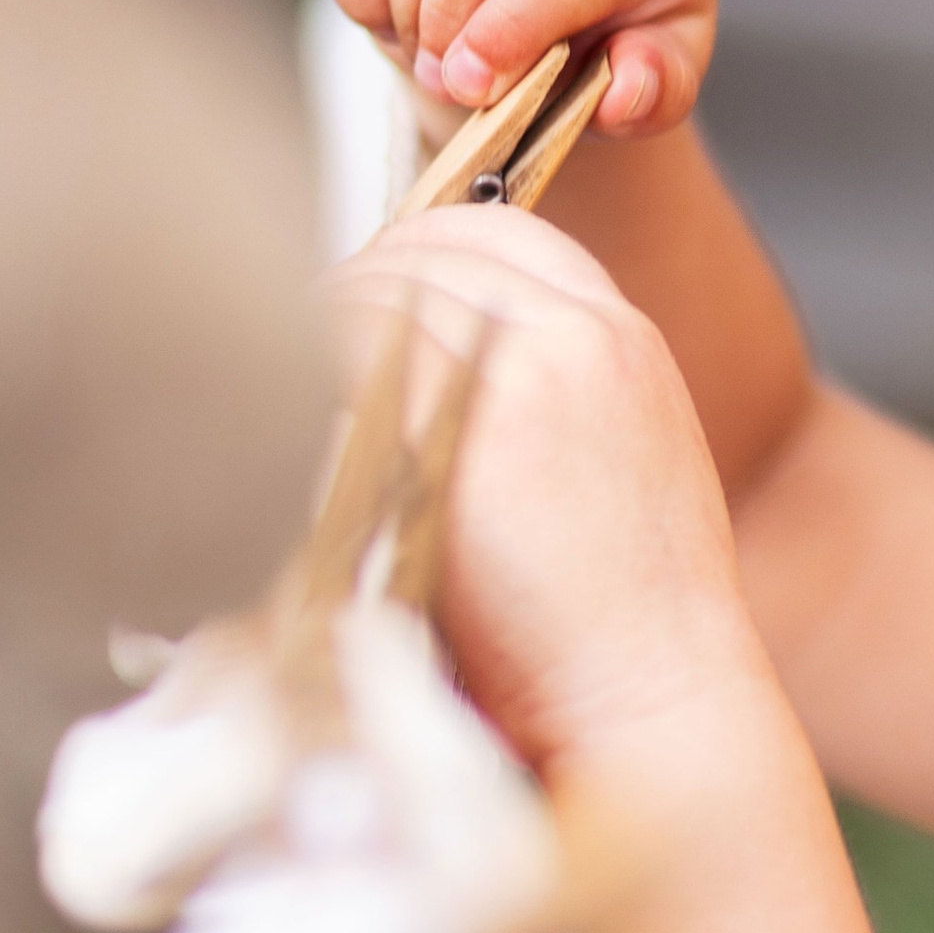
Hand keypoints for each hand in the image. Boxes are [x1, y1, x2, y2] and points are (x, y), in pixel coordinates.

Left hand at [333, 204, 769, 779]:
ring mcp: (521, 373)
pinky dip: (304, 393)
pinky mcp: (460, 427)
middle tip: (295, 356)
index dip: (411, 258)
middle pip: (424, 252)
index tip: (363, 311)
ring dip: (315, 342)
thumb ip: (539, 395)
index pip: (495, 229)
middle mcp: (579, 334)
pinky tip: (288, 442)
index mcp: (623, 339)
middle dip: (353, 294)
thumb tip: (420, 364)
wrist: (651, 703)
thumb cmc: (623, 629)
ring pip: (374, 298)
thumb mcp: (614, 470)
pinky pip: (344, 364)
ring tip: (281, 402)